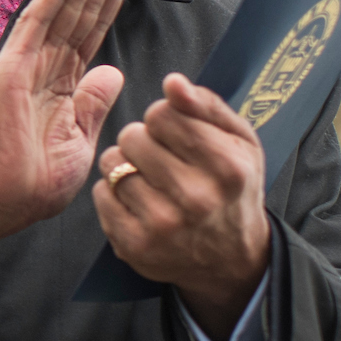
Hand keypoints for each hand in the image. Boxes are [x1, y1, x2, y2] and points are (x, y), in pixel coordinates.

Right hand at [0, 0, 137, 261]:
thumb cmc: (33, 183)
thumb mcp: (80, 142)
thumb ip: (94, 104)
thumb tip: (113, 72)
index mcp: (62, 82)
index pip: (93, 27)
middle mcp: (44, 64)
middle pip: (82, 6)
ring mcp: (27, 63)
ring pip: (64, 4)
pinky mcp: (12, 68)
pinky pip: (39, 22)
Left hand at [91, 73, 270, 336]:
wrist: (232, 259)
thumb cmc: (234, 188)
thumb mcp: (240, 142)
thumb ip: (207, 106)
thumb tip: (172, 82)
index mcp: (227, 167)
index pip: (162, 115)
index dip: (162, 118)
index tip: (174, 133)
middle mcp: (196, 199)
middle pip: (132, 136)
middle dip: (141, 139)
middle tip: (159, 157)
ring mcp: (163, 226)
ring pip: (111, 164)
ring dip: (123, 164)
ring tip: (148, 177)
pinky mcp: (135, 246)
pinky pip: (100, 195)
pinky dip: (112, 191)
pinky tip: (136, 199)